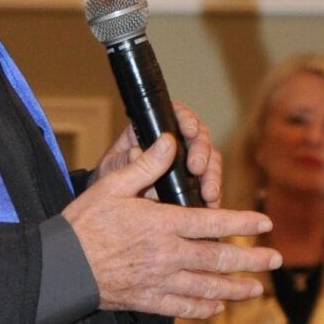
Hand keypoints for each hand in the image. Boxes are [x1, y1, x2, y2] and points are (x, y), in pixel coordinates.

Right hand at [64, 131, 277, 318]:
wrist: (62, 268)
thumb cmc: (84, 223)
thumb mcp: (112, 186)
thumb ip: (146, 166)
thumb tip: (171, 141)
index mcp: (163, 224)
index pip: (213, 222)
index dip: (243, 223)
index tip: (265, 224)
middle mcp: (168, 255)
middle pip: (218, 258)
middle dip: (251, 260)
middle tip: (274, 259)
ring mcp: (159, 281)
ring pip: (207, 287)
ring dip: (235, 288)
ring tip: (256, 289)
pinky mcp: (147, 300)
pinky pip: (183, 307)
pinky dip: (203, 308)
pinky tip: (217, 306)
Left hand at [93, 100, 224, 208]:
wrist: (113, 208)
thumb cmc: (109, 181)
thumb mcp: (112, 169)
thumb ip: (126, 161)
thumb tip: (139, 151)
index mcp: (153, 130)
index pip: (175, 115)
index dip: (186, 119)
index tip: (189, 131)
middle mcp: (174, 143)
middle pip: (198, 137)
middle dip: (202, 151)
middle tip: (196, 168)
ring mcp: (186, 162)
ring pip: (209, 159)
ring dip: (212, 175)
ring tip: (208, 193)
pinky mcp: (194, 183)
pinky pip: (210, 183)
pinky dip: (214, 193)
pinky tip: (212, 204)